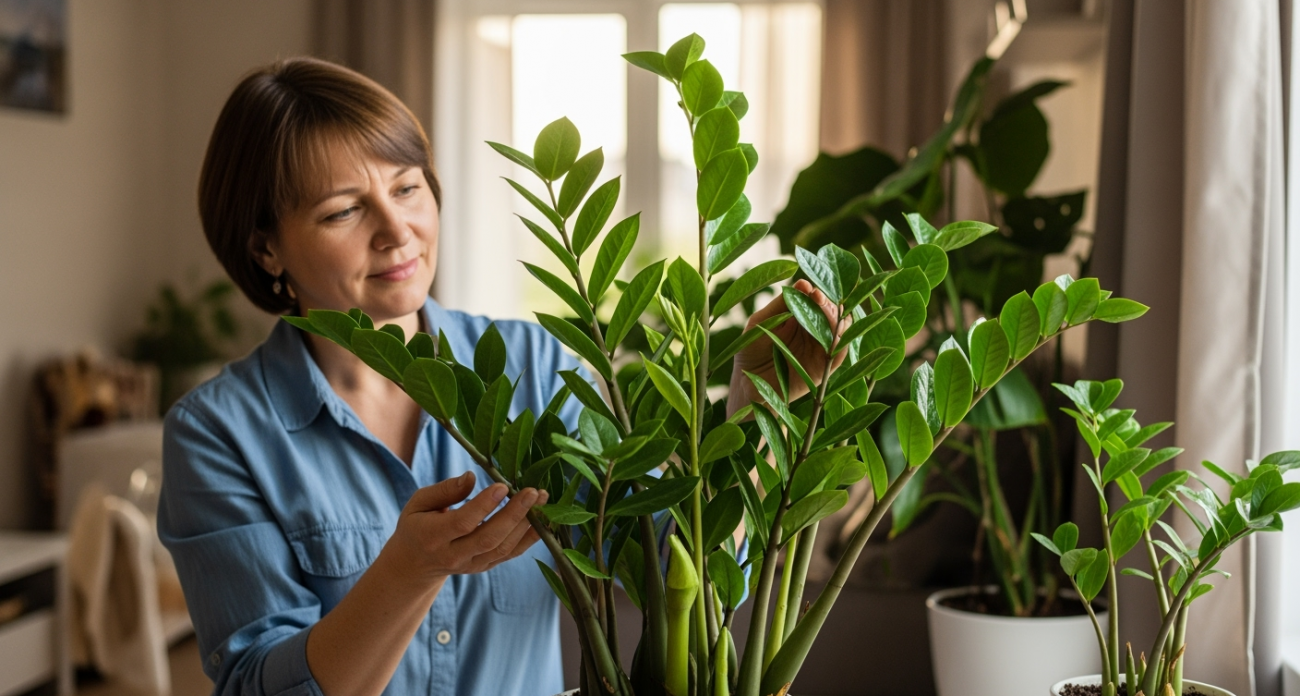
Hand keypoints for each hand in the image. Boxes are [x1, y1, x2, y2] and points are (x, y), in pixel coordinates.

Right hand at [384, 472, 548, 585]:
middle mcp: (454, 555)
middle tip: (533, 492)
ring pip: (503, 548)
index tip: (503, 486)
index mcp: (433, 536)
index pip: (463, 523)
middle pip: (488, 537)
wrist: (415, 564)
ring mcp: (471, 565)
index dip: (484, 505)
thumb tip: (472, 478)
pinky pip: (510, 554)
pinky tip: (543, 520)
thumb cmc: (418, 524)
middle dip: (514, 514)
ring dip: (527, 524)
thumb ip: (445, 490)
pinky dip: (529, 538)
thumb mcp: (419, 502)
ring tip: (542, 500)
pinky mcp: (484, 567)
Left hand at [728, 279, 848, 415]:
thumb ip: (781, 304)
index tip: (811, 289)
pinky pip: (838, 354)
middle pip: (832, 312)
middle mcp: (813, 331)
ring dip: (835, 319)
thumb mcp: (761, 322)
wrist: (746, 385)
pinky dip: (839, 342)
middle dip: (828, 303)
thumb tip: (803, 282)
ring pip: (840, 330)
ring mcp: (819, 350)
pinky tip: (832, 333)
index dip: (817, 292)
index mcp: (799, 316)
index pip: (816, 299)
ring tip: (824, 312)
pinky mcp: (823, 369)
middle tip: (818, 298)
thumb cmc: (749, 351)